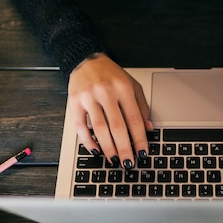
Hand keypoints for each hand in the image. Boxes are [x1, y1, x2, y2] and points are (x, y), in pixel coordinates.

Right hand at [67, 53, 152, 167]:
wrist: (85, 60)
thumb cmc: (110, 75)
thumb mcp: (132, 85)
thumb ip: (142, 106)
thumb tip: (148, 129)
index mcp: (123, 88)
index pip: (134, 119)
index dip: (139, 139)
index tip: (142, 153)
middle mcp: (106, 92)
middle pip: (117, 127)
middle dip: (124, 148)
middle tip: (128, 162)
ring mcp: (89, 97)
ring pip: (100, 129)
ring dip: (108, 148)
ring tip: (114, 160)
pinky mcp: (75, 102)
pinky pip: (81, 127)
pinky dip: (88, 141)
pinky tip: (96, 150)